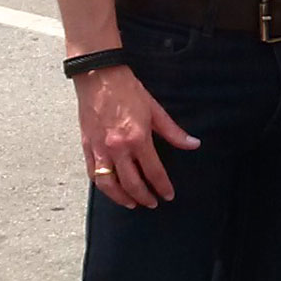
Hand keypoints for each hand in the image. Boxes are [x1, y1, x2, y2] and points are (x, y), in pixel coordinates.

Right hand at [76, 65, 198, 207]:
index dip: (162, 186)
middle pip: (132, 184)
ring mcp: (100, 149)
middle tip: (152, 203)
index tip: (168, 195)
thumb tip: (193, 144)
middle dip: (144, 197)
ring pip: (109, 185)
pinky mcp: (87, 147)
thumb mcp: (155, 110)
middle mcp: (117, 148)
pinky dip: (103, 186)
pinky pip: (93, 174)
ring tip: (132, 203)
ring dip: (121, 198)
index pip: (153, 172)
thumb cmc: (127, 90)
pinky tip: (111, 189)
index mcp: (137, 139)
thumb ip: (174, 132)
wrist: (99, 77)